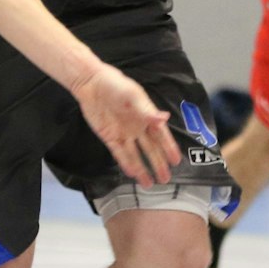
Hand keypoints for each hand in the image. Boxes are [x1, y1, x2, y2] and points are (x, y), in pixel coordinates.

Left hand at [68, 65, 180, 188]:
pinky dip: (126, 163)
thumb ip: (147, 110)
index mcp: (147, 115)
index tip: (177, 161)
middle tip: (166, 179)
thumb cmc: (115, 84)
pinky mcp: (109, 137)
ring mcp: (123, 133)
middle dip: (158, 164)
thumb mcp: (133, 95)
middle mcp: (137, 127)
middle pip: (150, 149)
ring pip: (136, 155)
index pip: (161, 135)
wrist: (91, 84)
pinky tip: (133, 174)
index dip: (169, 148)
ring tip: (150, 184)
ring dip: (142, 169)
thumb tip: (164, 118)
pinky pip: (120, 154)